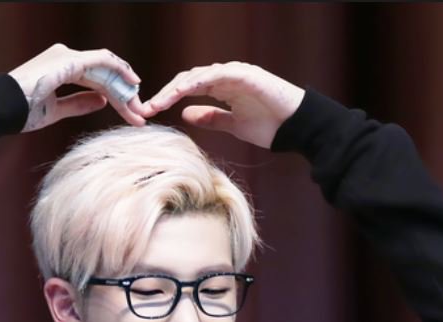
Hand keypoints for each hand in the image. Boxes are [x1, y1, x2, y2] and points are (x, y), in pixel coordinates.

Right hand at [8, 44, 145, 131]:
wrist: (3, 108)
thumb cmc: (23, 111)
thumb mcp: (56, 110)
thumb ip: (79, 103)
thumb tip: (102, 101)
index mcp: (61, 69)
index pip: (96, 81)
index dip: (115, 97)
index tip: (130, 113)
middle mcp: (65, 58)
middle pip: (104, 75)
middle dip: (124, 95)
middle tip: (139, 114)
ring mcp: (67, 56)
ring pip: (106, 69)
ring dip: (124, 88)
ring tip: (139, 108)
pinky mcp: (70, 60)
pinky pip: (102, 62)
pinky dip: (119, 71)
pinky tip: (132, 84)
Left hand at [142, 62, 305, 148]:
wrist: (296, 127)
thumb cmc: (270, 125)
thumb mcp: (233, 125)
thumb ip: (210, 117)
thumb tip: (185, 113)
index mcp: (222, 87)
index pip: (187, 88)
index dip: (167, 98)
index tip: (149, 112)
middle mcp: (226, 77)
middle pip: (187, 80)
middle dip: (165, 93)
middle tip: (145, 108)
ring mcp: (235, 73)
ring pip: (198, 75)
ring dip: (175, 88)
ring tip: (158, 102)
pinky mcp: (245, 75)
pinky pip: (216, 75)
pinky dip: (198, 81)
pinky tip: (181, 91)